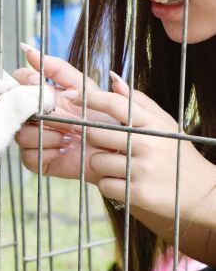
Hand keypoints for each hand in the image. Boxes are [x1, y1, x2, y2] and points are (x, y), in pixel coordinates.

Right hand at [13, 45, 116, 182]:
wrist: (119, 146)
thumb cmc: (105, 115)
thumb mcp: (83, 86)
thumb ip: (56, 69)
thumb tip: (27, 50)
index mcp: (43, 96)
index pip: (17, 83)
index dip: (22, 83)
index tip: (36, 84)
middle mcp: (35, 116)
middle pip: (15, 110)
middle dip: (39, 112)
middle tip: (61, 115)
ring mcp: (35, 139)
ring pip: (21, 134)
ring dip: (46, 134)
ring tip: (68, 136)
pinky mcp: (39, 160)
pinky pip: (28, 156)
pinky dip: (46, 152)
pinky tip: (63, 150)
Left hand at [73, 73, 215, 221]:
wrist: (199, 191)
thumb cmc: (173, 152)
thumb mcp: (162, 123)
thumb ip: (137, 101)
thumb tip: (112, 78)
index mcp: (153, 123)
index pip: (115, 104)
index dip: (89, 98)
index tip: (72, 95)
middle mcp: (148, 144)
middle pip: (95, 133)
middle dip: (95, 140)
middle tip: (110, 146)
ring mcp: (143, 169)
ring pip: (95, 162)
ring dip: (102, 166)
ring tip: (122, 166)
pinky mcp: (138, 193)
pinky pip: (103, 185)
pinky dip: (109, 185)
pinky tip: (125, 182)